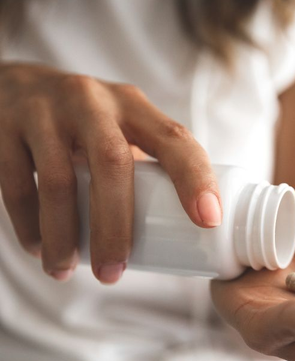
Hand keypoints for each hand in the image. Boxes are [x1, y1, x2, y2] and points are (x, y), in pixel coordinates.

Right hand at [0, 62, 221, 283]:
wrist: (17, 87)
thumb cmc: (87, 124)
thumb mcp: (122, 128)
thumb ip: (147, 164)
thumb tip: (182, 230)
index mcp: (134, 106)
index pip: (175, 140)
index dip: (196, 179)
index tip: (208, 222)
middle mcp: (93, 101)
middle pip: (113, 164)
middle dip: (115, 227)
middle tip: (113, 273)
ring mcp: (46, 110)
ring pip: (57, 182)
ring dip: (64, 237)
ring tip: (66, 271)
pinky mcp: (5, 126)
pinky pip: (17, 184)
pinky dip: (27, 224)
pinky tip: (38, 248)